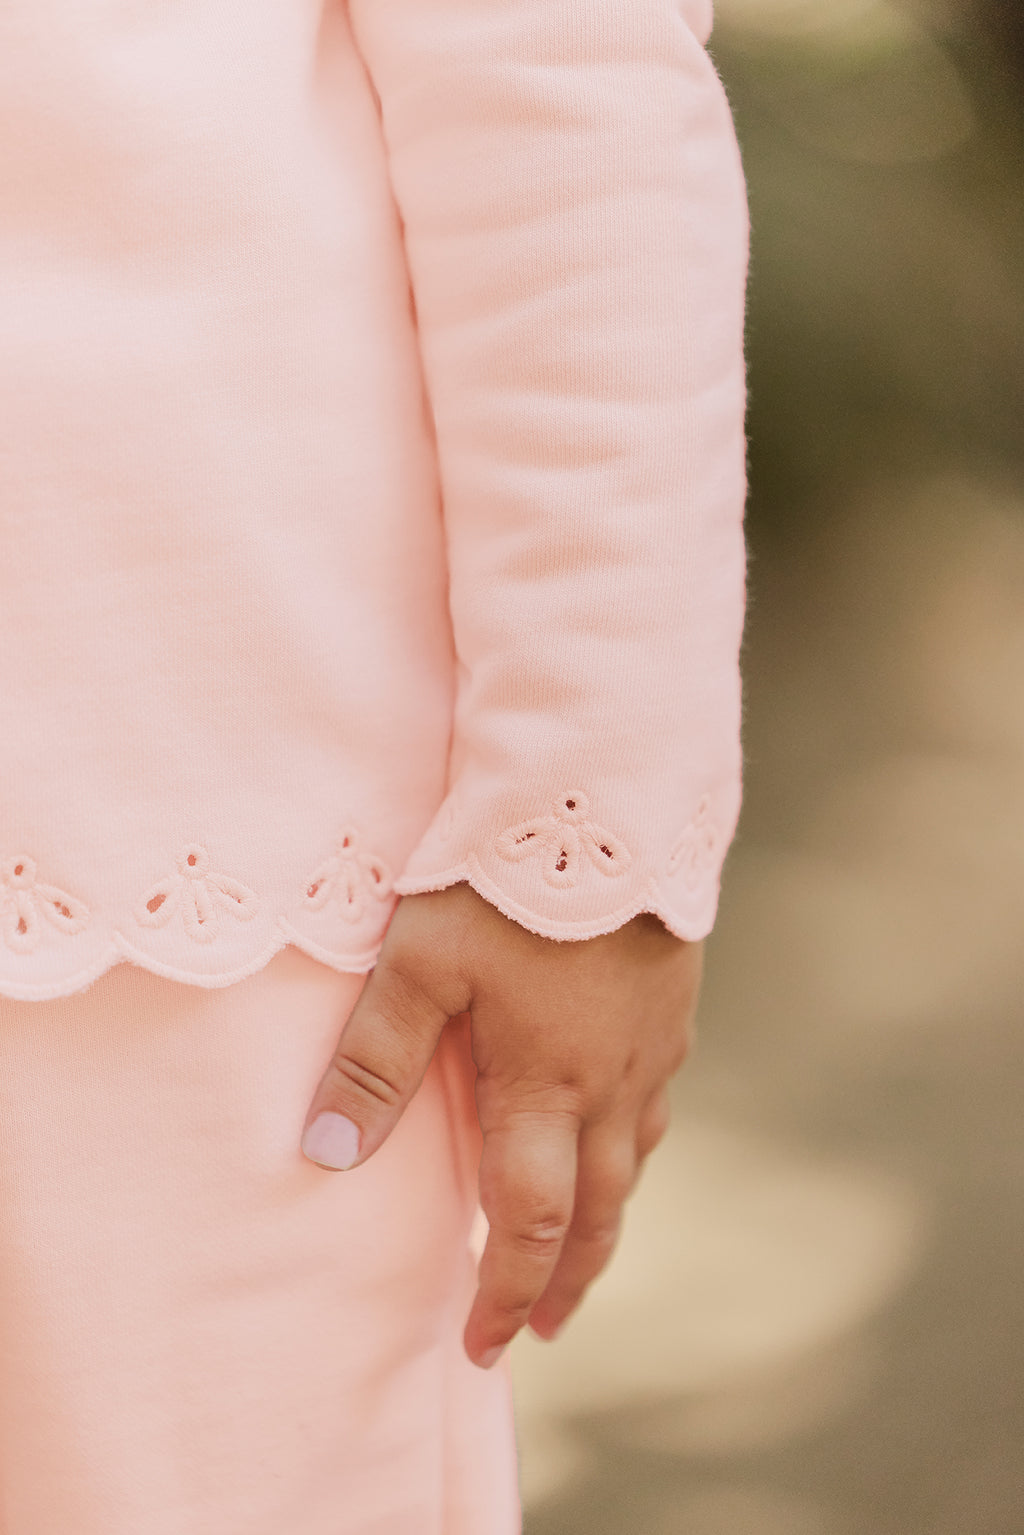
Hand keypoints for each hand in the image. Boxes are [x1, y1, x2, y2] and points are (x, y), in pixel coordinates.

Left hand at [299, 881, 701, 1367]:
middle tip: (545, 1325)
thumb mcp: (421, 965)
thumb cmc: (505, 882)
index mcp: (547, 1087)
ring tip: (579, 1240)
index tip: (484, 1345)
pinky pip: (654, 1101)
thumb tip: (320, 1160)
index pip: (530, 1223)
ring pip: (635, 1158)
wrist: (607, 799)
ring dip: (604, 1214)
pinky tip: (612, 1125)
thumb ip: (373, 1064)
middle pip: (601, 1211)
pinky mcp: (671, 1004)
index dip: (506, 1292)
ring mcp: (652, 1044)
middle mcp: (612, 1082)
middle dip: (569, 1278)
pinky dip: (628, 1143)